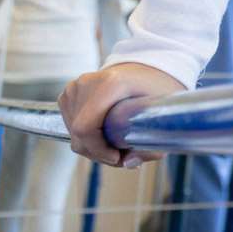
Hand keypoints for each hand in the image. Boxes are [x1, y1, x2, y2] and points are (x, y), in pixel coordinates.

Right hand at [59, 62, 184, 166]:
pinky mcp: (69, 92)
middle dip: (98, 152)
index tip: (117, 157)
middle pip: (78, 134)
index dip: (98, 149)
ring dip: (93, 145)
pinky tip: (106, 132)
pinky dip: (87, 135)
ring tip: (116, 143)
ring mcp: (75, 87)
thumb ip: (151, 142)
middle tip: (122, 156)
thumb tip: (129, 163)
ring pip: (73, 132)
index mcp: (111, 83)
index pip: (85, 127)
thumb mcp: (163, 113)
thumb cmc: (157, 89)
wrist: (147, 67)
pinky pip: (71, 125)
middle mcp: (87, 82)